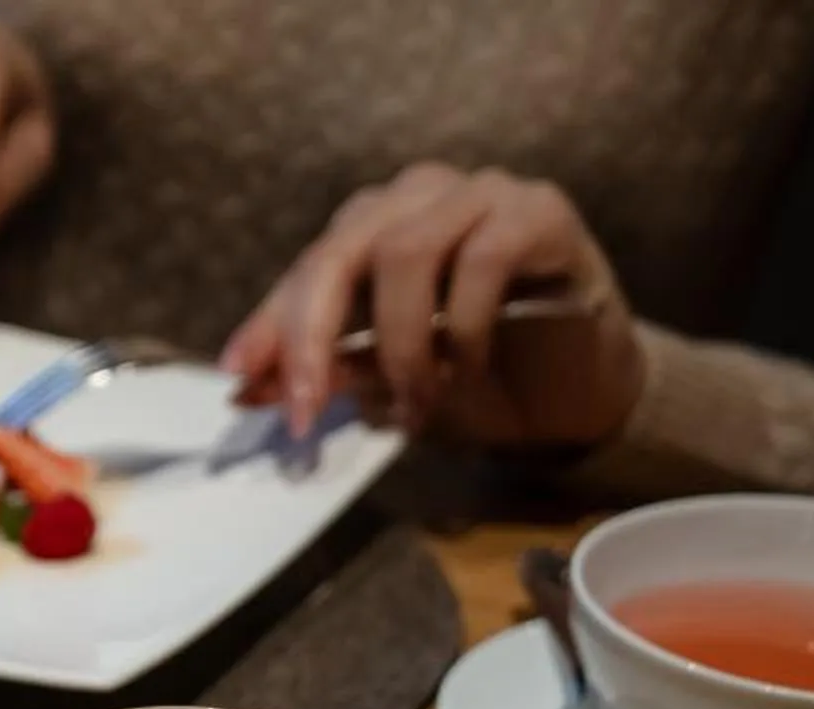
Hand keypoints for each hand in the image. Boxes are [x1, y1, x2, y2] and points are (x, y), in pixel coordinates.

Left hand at [222, 164, 644, 449]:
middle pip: (343, 249)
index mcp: (373, 228)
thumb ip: (328, 373)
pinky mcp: (542, 211)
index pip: (308, 269)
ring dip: (400, 343)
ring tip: (415, 402)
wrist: (574, 392)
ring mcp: (483, 194)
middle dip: (313, 336)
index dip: (270, 325)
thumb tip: (246, 386)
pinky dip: (465, 327)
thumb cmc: (476, 378)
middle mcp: (420, 197)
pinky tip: (469, 368)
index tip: (238, 377)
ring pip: (407, 251)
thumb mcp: (385, 384)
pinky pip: (485, 258)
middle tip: (308, 409)